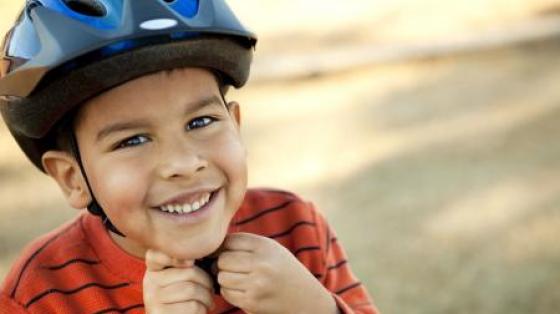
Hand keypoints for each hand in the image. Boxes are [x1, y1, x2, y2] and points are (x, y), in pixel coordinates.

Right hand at [143, 249, 214, 313]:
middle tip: (211, 289)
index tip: (191, 262)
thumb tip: (191, 259)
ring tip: (209, 301)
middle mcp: (150, 281)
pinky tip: (201, 310)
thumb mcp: (183, 277)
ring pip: (190, 289)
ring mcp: (152, 298)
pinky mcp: (159, 313)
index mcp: (154, 268)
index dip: (176, 255)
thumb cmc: (186, 297)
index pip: (158, 253)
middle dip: (207, 282)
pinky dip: (202, 309)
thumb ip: (187, 262)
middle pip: (188, 272)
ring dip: (207, 297)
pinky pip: (191, 306)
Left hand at [217, 233, 337, 313]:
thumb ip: (246, 244)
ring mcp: (257, 284)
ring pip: (222, 277)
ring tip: (238, 279)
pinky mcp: (253, 302)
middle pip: (223, 259)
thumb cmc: (283, 270)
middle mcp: (262, 263)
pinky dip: (230, 292)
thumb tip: (211, 247)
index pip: (229, 241)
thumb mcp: (272, 250)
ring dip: (225, 279)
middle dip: (222, 265)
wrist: (306, 299)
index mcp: (265, 246)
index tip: (225, 253)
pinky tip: (242, 290)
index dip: (222, 248)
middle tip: (230, 268)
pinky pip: (227, 293)